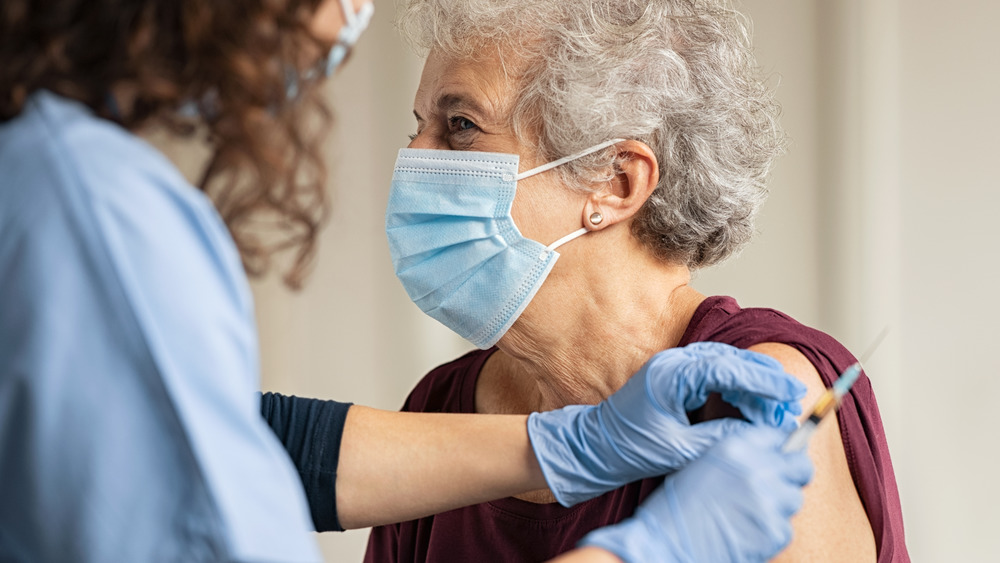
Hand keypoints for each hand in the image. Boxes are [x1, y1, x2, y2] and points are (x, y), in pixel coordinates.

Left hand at [527, 342, 804, 504]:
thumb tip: (760, 434)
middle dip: (764, 380)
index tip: (790, 392)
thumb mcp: (680, 449)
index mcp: (671, 375)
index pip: (727, 368)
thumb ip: (720, 438)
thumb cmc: (630, 448)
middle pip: (731, 360)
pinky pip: (715, 373)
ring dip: (753, 383)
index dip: (763, 380)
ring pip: (726, 364)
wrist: (597, 446)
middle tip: (792, 400)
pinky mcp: (676, 376)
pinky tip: (752, 405)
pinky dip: (737, 387)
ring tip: (777, 406)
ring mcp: (674, 366)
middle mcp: (673, 362)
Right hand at [580, 425, 812, 562]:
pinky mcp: (775, 531)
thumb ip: (739, 456)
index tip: (783, 455)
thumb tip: (772, 455)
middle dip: (793, 473)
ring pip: (794, 497)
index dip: (784, 447)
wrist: (667, 542)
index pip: (780, 435)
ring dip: (779, 504)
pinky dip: (770, 530)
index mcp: (736, 448)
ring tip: (751, 512)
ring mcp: (769, 500)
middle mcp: (757, 469)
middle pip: (801, 464)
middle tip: (778, 483)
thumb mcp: (704, 464)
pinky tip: (747, 530)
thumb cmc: (678, 506)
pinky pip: (786, 527)